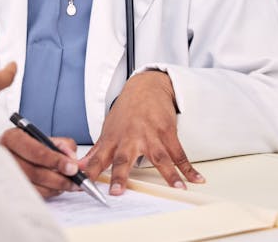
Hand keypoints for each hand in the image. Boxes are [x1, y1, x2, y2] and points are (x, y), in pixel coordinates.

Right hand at [0, 128, 79, 197]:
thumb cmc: (24, 145)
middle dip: (60, 178)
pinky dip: (50, 192)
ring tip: (70, 184)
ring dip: (57, 187)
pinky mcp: (12, 189)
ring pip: (36, 187)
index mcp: (13, 139)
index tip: (73, 167)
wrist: (5, 153)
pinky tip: (58, 187)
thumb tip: (72, 159)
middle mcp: (6, 157)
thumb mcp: (42, 137)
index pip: (36, 151)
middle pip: (36, 173)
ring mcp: (7, 175)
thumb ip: (62, 145)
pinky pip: (34, 194)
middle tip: (76, 180)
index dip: (56, 161)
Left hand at [80, 71, 204, 194]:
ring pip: (159, 157)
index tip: (84, 185)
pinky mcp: (167, 132)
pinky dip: (189, 168)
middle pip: (124, 158)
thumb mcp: (108, 129)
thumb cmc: (125, 111)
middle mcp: (130, 138)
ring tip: (178, 189)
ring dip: (170, 174)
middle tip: (117, 191)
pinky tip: (196, 179)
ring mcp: (150, 135)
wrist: (145, 87)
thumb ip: (97, 151)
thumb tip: (81, 166)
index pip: (98, 158)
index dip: (90, 171)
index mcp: (113, 139)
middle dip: (120, 175)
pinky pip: (179, 153)